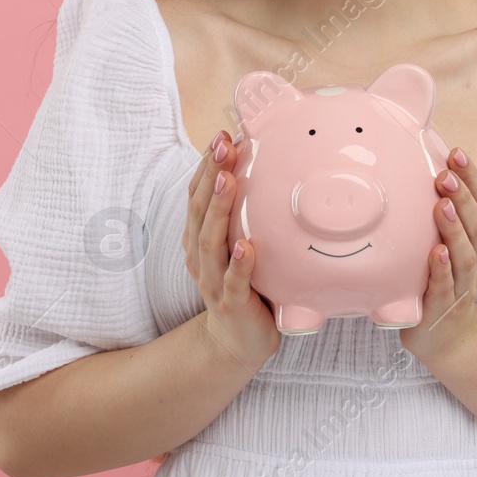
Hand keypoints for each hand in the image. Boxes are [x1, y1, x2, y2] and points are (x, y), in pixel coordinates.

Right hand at [181, 128, 281, 373]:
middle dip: (210, 174)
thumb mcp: (242, 243)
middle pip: (199, 208)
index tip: (221, 135)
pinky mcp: (230, 302)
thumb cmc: (244, 284)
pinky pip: (233, 281)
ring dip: (218, 209)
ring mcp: (212, 279)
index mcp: (200, 236)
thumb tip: (279, 169)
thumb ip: (250, 214)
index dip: (206, 164)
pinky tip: (245, 246)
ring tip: (228, 181)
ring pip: (210, 240)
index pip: (197, 193)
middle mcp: (199, 254)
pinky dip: (238, 263)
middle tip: (221, 145)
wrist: (235, 341)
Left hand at [399, 146, 476, 362]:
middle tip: (445, 174)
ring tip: (443, 205)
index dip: (472, 179)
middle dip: (464, 197)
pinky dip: (442, 269)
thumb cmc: (441, 280)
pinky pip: (445, 287)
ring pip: (465, 255)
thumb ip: (440, 213)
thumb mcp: (446, 244)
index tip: (457, 154)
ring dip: (455, 229)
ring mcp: (463, 286)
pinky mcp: (443, 308)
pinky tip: (436, 253)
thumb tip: (418, 168)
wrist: (445, 337)